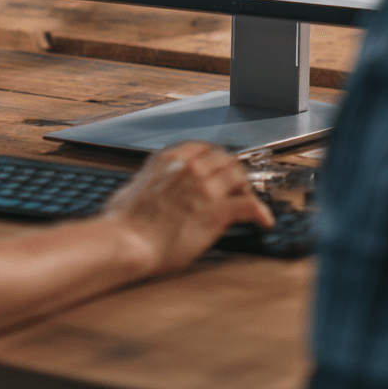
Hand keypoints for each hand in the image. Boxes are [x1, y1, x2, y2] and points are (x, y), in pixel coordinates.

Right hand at [101, 141, 273, 274]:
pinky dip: (260, 212)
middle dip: (232, 171)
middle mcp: (191, 166)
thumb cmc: (123, 221)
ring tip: (246, 200)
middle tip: (235, 185)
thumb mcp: (132, 187)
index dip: (214, 158)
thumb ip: (148, 180)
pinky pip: (249, 205)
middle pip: (225, 159)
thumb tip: (146, 185)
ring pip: (240, 176)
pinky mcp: (216, 211)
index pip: (204, 147)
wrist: (126, 242)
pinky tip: (264, 221)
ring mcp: (205, 187)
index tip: (217, 167)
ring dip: (245, 187)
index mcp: (169, 158)